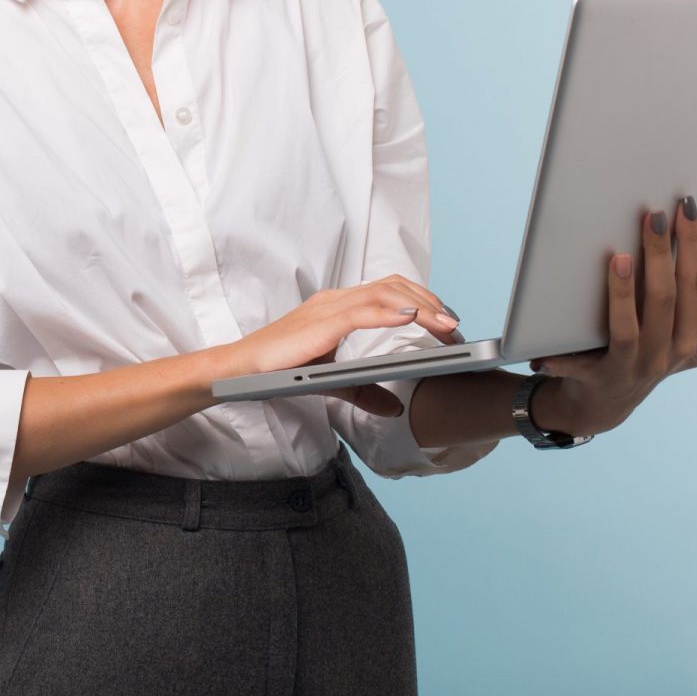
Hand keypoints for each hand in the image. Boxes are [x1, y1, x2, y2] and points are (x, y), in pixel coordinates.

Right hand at [233, 277, 465, 417]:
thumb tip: (396, 409)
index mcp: (339, 307)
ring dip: (420, 307)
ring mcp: (328, 307)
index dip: (422, 302)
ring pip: (384, 294)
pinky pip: (362, 310)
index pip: (389, 291)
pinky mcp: (321, 322)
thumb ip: (364, 391)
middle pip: (394, 287)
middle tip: (455, 327)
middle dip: (430, 303)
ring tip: (445, 326)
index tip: (447, 323)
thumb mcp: (332, 382)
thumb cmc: (280, 370)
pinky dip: (390, 312)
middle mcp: (336, 299)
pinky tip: (411, 320)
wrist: (241, 371)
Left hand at [529, 196, 696, 436]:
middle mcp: (666, 357)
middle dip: (665, 253)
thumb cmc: (642, 356)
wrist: (602, 405)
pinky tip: (551, 343)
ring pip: (632, 329)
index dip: (695, 249)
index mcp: (691, 343)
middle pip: (669, 300)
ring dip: (625, 293)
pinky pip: (580, 365)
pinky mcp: (596, 380)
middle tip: (655, 216)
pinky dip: (564, 357)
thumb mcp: (686, 346)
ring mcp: (631, 369)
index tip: (686, 211)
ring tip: (619, 258)